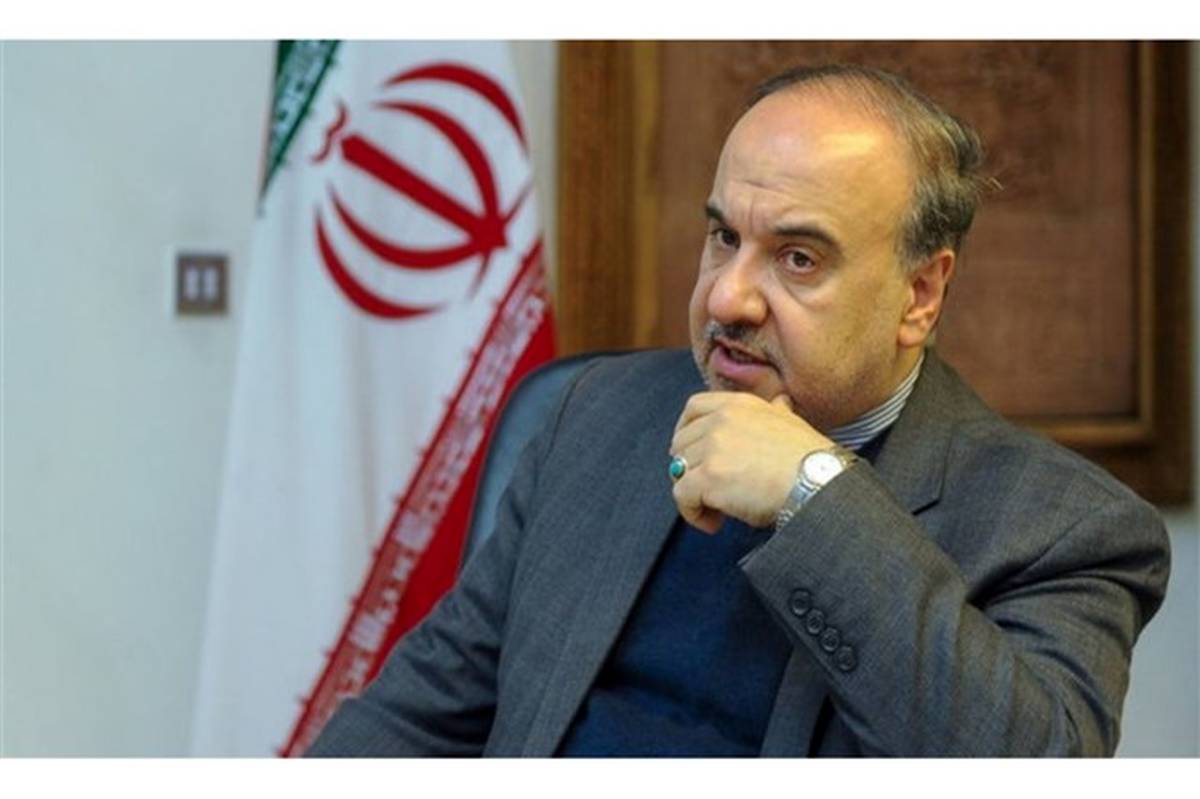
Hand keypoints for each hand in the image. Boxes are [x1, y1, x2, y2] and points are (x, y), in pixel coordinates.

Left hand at [670, 391, 832, 532]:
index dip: (684, 431)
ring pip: (680, 472)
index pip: (693, 408)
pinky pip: (682, 496)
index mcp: (739, 404)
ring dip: (694, 495)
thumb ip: (776, 412)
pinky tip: (713, 523)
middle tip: (707, 490)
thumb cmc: (810, 460)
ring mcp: (712, 447)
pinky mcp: (708, 476)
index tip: (690, 452)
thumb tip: (781, 403)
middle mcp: (721, 420)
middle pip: (681, 444)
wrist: (818, 482)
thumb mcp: (792, 422)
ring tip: (717, 511)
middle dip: (689, 468)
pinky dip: (692, 513)